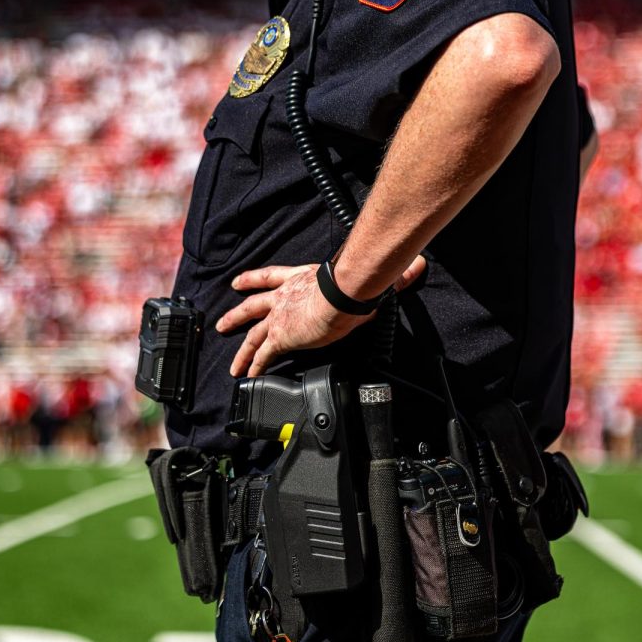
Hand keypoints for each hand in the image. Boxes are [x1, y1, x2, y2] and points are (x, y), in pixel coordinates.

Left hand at [216, 255, 427, 377]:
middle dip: (237, 314)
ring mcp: (280, 316)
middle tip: (223, 323)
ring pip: (253, 334)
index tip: (239, 282)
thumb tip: (417, 265)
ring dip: (242, 350)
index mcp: (300, 278)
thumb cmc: (353, 283)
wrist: (341, 295)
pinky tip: (248, 377)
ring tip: (233, 364)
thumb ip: (392, 275)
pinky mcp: (281, 337)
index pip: (271, 275)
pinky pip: (263, 355)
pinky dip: (255, 366)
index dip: (254, 279)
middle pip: (253, 305)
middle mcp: (284, 295)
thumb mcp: (367, 278)